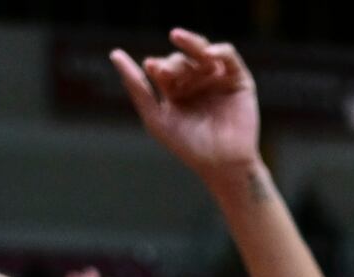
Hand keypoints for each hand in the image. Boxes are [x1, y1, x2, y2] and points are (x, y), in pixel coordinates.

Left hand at [110, 29, 262, 186]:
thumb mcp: (155, 117)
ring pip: (202, 50)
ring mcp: (217, 79)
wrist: (222, 164)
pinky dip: (219, 50)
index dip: (158, 66)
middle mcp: (196, 83)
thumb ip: (136, 87)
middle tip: (167, 72)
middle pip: (181, 59)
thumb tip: (115, 53)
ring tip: (176, 36)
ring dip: (190, 43)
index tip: (153, 69)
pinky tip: (208, 53)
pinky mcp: (238, 80)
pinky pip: (228, 56)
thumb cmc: (189, 146)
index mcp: (176, 91)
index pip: (164, 68)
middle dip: (173, 63)